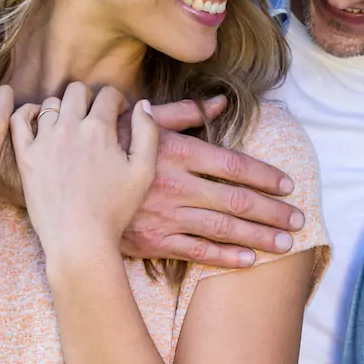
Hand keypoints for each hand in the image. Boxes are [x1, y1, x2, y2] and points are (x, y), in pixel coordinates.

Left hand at [11, 83, 158, 254]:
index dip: (117, 101)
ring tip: (71, 126)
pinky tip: (40, 121)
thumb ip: (147, 133)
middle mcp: (69, 128)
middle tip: (95, 118)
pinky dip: (28, 113)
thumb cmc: (115, 208)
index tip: (119, 114)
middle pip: (77, 90)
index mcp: (99, 129)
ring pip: (50, 103)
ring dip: (63, 108)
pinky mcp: (25, 156)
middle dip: (90, 98)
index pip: (107, 94)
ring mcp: (44, 140)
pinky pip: (19, 119)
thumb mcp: (144, 171)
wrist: (79, 238)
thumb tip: (143, 105)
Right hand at [119, 95, 305, 268]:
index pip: (234, 165)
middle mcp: (176, 185)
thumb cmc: (106, 149)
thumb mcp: (142, 123)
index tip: (289, 185)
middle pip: (236, 200)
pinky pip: (196, 251)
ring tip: (286, 244)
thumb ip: (184, 114)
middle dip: (272, 211)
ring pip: (222, 228)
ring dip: (258, 237)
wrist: (63, 188)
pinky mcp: (153, 241)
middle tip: (300, 219)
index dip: (266, 176)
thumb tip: (220, 102)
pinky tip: (249, 260)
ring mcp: (165, 216)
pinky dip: (225, 257)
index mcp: (177, 153)